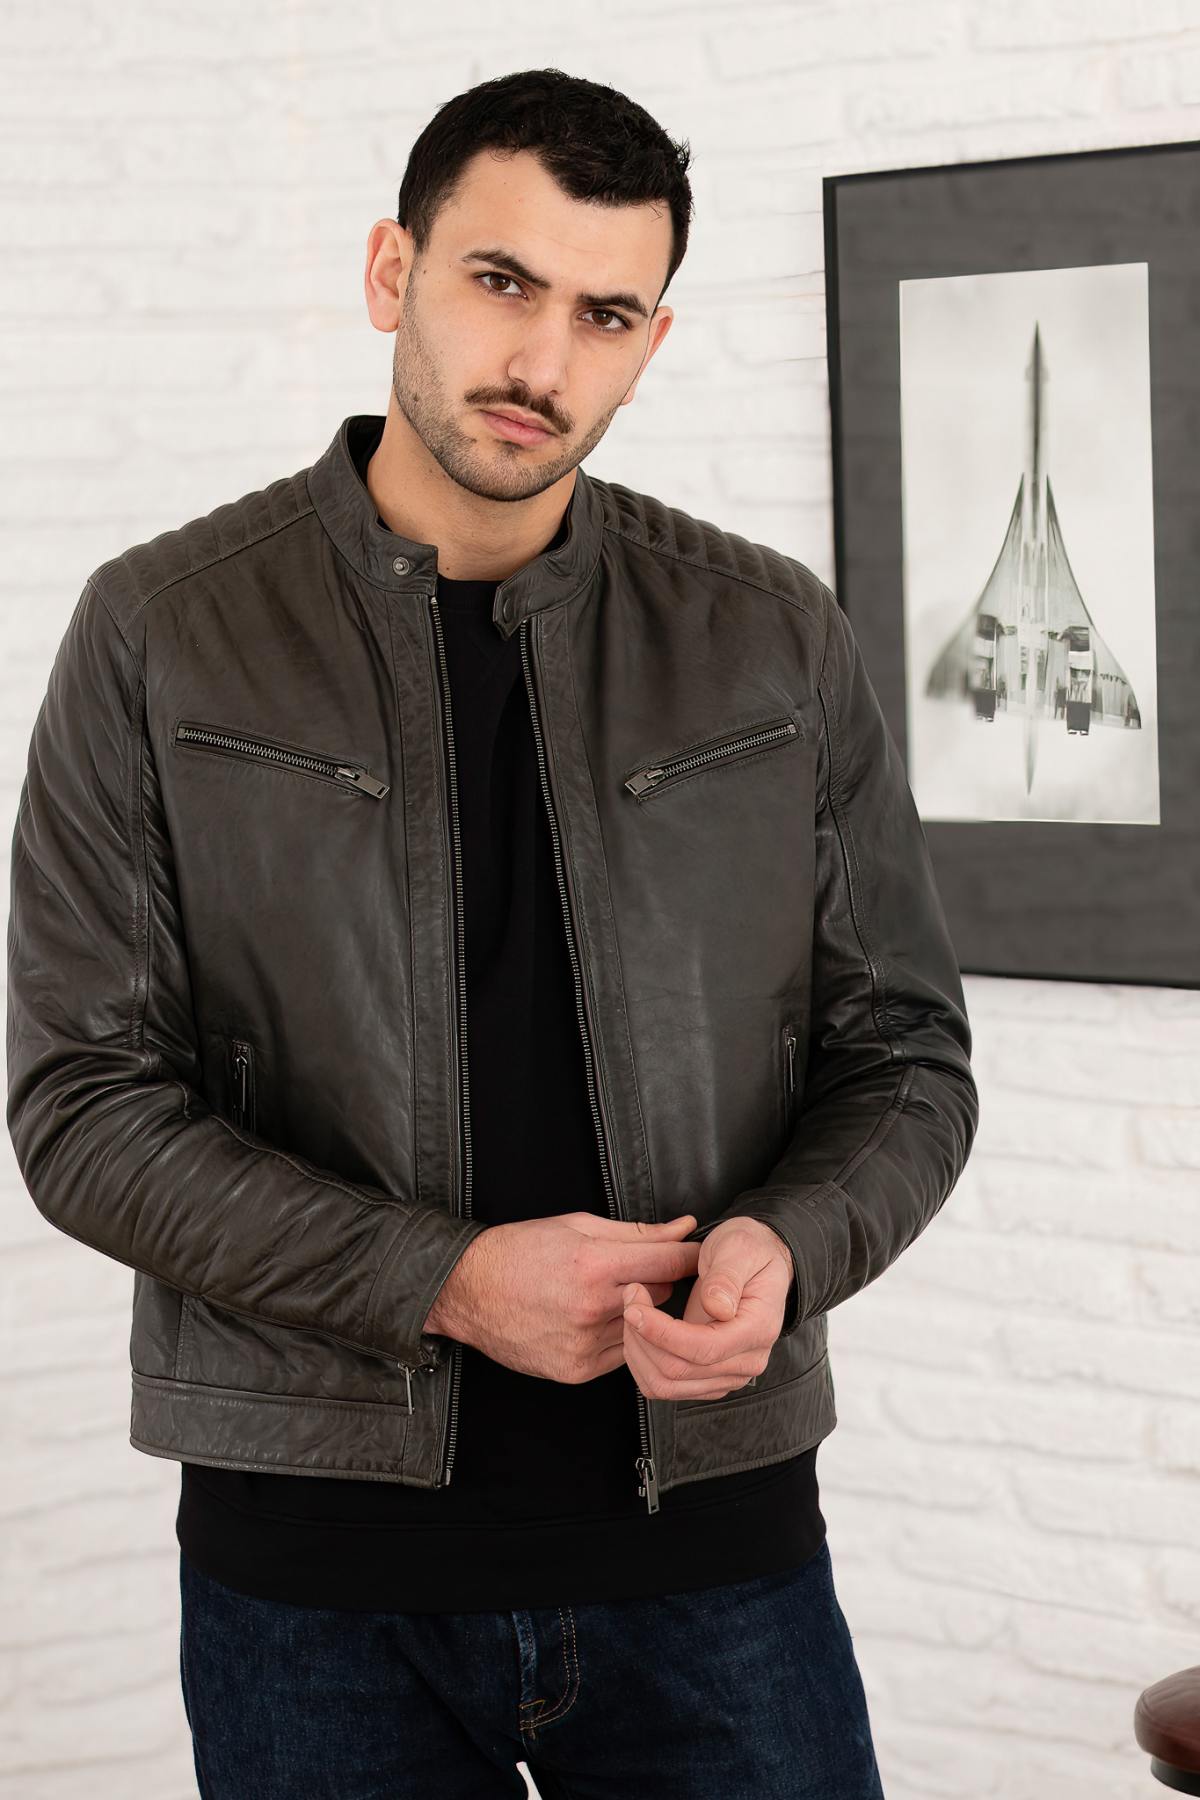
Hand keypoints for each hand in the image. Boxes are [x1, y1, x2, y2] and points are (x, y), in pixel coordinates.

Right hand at [422, 1211, 700, 1383]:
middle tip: (647, 1271)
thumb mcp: (578, 1226)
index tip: (700, 1255)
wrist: (469, 1291)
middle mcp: (592, 1308)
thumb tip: (682, 1228)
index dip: (690, 1257)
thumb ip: (637, 1232)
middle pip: (661, 1297)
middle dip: (660, 1282)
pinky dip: (618, 1337)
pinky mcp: (576, 1370)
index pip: (668, 1263)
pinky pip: (621, 1355)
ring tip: (615, 1295)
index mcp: (593, 1265)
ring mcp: (584, 1344)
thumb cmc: (520, 1251)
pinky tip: (597, 1319)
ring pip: (644, 1329)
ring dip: (640, 1313)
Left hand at [621, 1218, 793, 1400]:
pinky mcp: (710, 1380)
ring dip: (638, 1353)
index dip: (661, 1333)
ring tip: (632, 1314)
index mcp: (757, 1329)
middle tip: (630, 1299)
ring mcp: (728, 1375)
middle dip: (642, 1338)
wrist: (757, 1260)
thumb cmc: (747, 1250)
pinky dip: (644, 1363)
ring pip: (666, 1385)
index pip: (703, 1349)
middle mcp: (746, 1361)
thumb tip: (718, 1308)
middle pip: (678, 1372)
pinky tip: (639, 1332)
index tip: (634, 1308)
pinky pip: (667, 1386)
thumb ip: (727, 1277)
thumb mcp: (739, 1247)